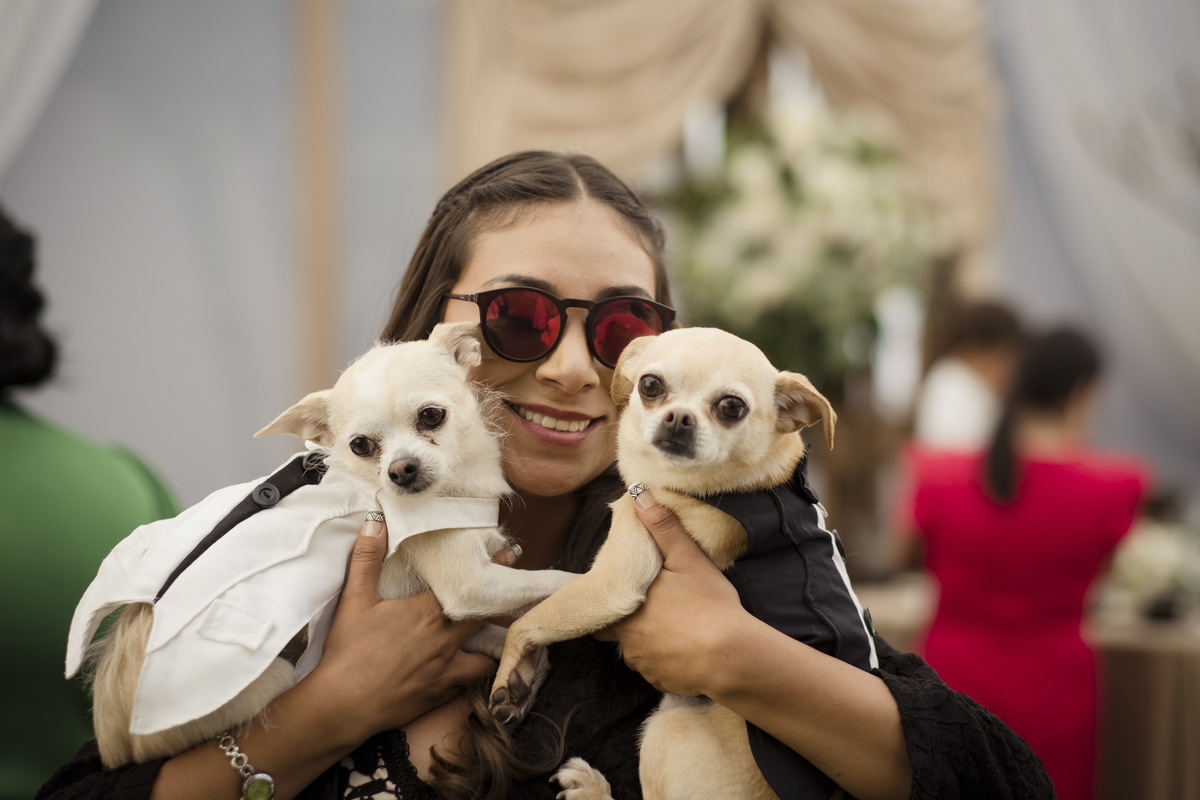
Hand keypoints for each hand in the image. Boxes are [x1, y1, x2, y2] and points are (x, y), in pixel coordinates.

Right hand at [308, 515, 496, 739]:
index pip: (468, 585)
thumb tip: (375, 521)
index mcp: (427, 611)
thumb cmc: (349, 650)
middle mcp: (445, 638)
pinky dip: (473, 672)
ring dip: (491, 643)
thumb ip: (366, 558)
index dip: (488, 569)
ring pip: (486, 653)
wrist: (343, 705)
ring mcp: (447, 668)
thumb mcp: (354, 599)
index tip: (507, 555)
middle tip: (513, 591)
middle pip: (485, 616)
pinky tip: (471, 666)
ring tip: (498, 635)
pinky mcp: (442, 693)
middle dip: (500, 602)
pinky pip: (470, 681)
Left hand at [604, 490, 749, 696]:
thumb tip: (638, 495)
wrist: (732, 656)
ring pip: (636, 651)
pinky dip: (666, 660)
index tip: (626, 593)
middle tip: (652, 609)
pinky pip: (656, 669)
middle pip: (616, 631)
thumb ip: (662, 527)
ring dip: (649, 641)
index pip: (604, 606)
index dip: (613, 599)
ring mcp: (644, 666)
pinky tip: (686, 649)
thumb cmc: (708, 604)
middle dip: (629, 621)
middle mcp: (627, 641)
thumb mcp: (687, 558)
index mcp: (626, 609)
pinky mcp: (661, 683)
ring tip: (674, 628)